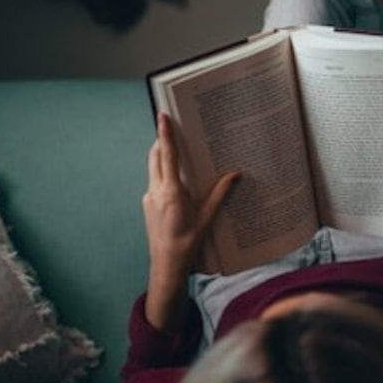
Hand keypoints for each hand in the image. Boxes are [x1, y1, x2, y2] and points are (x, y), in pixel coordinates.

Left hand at [143, 113, 238, 328]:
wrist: (166, 266)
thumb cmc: (187, 245)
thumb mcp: (207, 219)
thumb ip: (219, 194)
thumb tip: (234, 175)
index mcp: (171, 193)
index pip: (167, 155)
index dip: (165, 134)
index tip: (162, 116)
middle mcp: (156, 192)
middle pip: (155, 157)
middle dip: (162, 141)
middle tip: (172, 128)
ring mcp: (149, 198)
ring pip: (153, 169)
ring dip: (162, 157)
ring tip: (177, 152)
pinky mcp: (148, 205)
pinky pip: (155, 182)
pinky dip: (163, 174)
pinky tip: (178, 181)